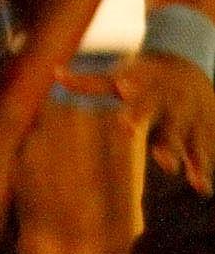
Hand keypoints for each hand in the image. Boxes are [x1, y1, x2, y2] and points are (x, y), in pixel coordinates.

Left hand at [88, 51, 214, 194]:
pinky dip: (202, 169)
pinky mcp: (204, 133)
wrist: (189, 64)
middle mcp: (170, 102)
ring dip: (183, 154)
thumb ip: (89, 83)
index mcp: (147, 86)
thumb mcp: (120, 76)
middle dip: (159, 131)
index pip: (139, 92)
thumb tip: (54, 73)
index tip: (124, 88)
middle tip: (147, 144)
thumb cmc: (143, 76)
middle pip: (166, 119)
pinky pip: (205, 152)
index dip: (132, 94)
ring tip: (176, 170)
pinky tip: (201, 188)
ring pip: (188, 138)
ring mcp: (190, 118)